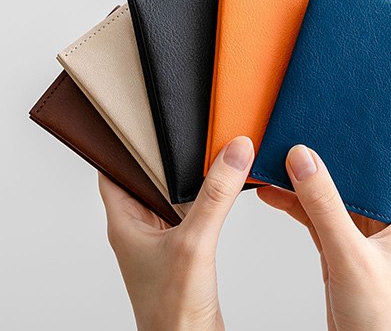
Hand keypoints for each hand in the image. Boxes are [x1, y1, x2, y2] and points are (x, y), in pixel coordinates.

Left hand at [99, 136, 254, 330]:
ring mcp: (161, 237)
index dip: (123, 144)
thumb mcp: (194, 242)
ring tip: (207, 149)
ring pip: (170, 194)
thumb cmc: (172, 311)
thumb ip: (216, 195)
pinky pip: (189, 211)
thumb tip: (235, 152)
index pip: (114, 170)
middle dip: (166, 155)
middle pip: (147, 178)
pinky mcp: (182, 247)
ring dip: (187, 176)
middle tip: (185, 128)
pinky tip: (219, 185)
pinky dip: (203, 196)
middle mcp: (139, 226)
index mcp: (125, 221)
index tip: (141, 121)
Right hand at [258, 145, 390, 330]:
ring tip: (273, 166)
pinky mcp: (336, 247)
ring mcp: (356, 233)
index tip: (331, 125)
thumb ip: (325, 207)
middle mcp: (379, 220)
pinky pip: (312, 216)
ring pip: (325, 196)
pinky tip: (273, 194)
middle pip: (347, 177)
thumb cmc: (382, 317)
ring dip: (300, 183)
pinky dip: (293, 205)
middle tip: (294, 140)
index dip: (359, 144)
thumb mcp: (351, 254)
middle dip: (321, 160)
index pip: (383, 166)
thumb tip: (304, 160)